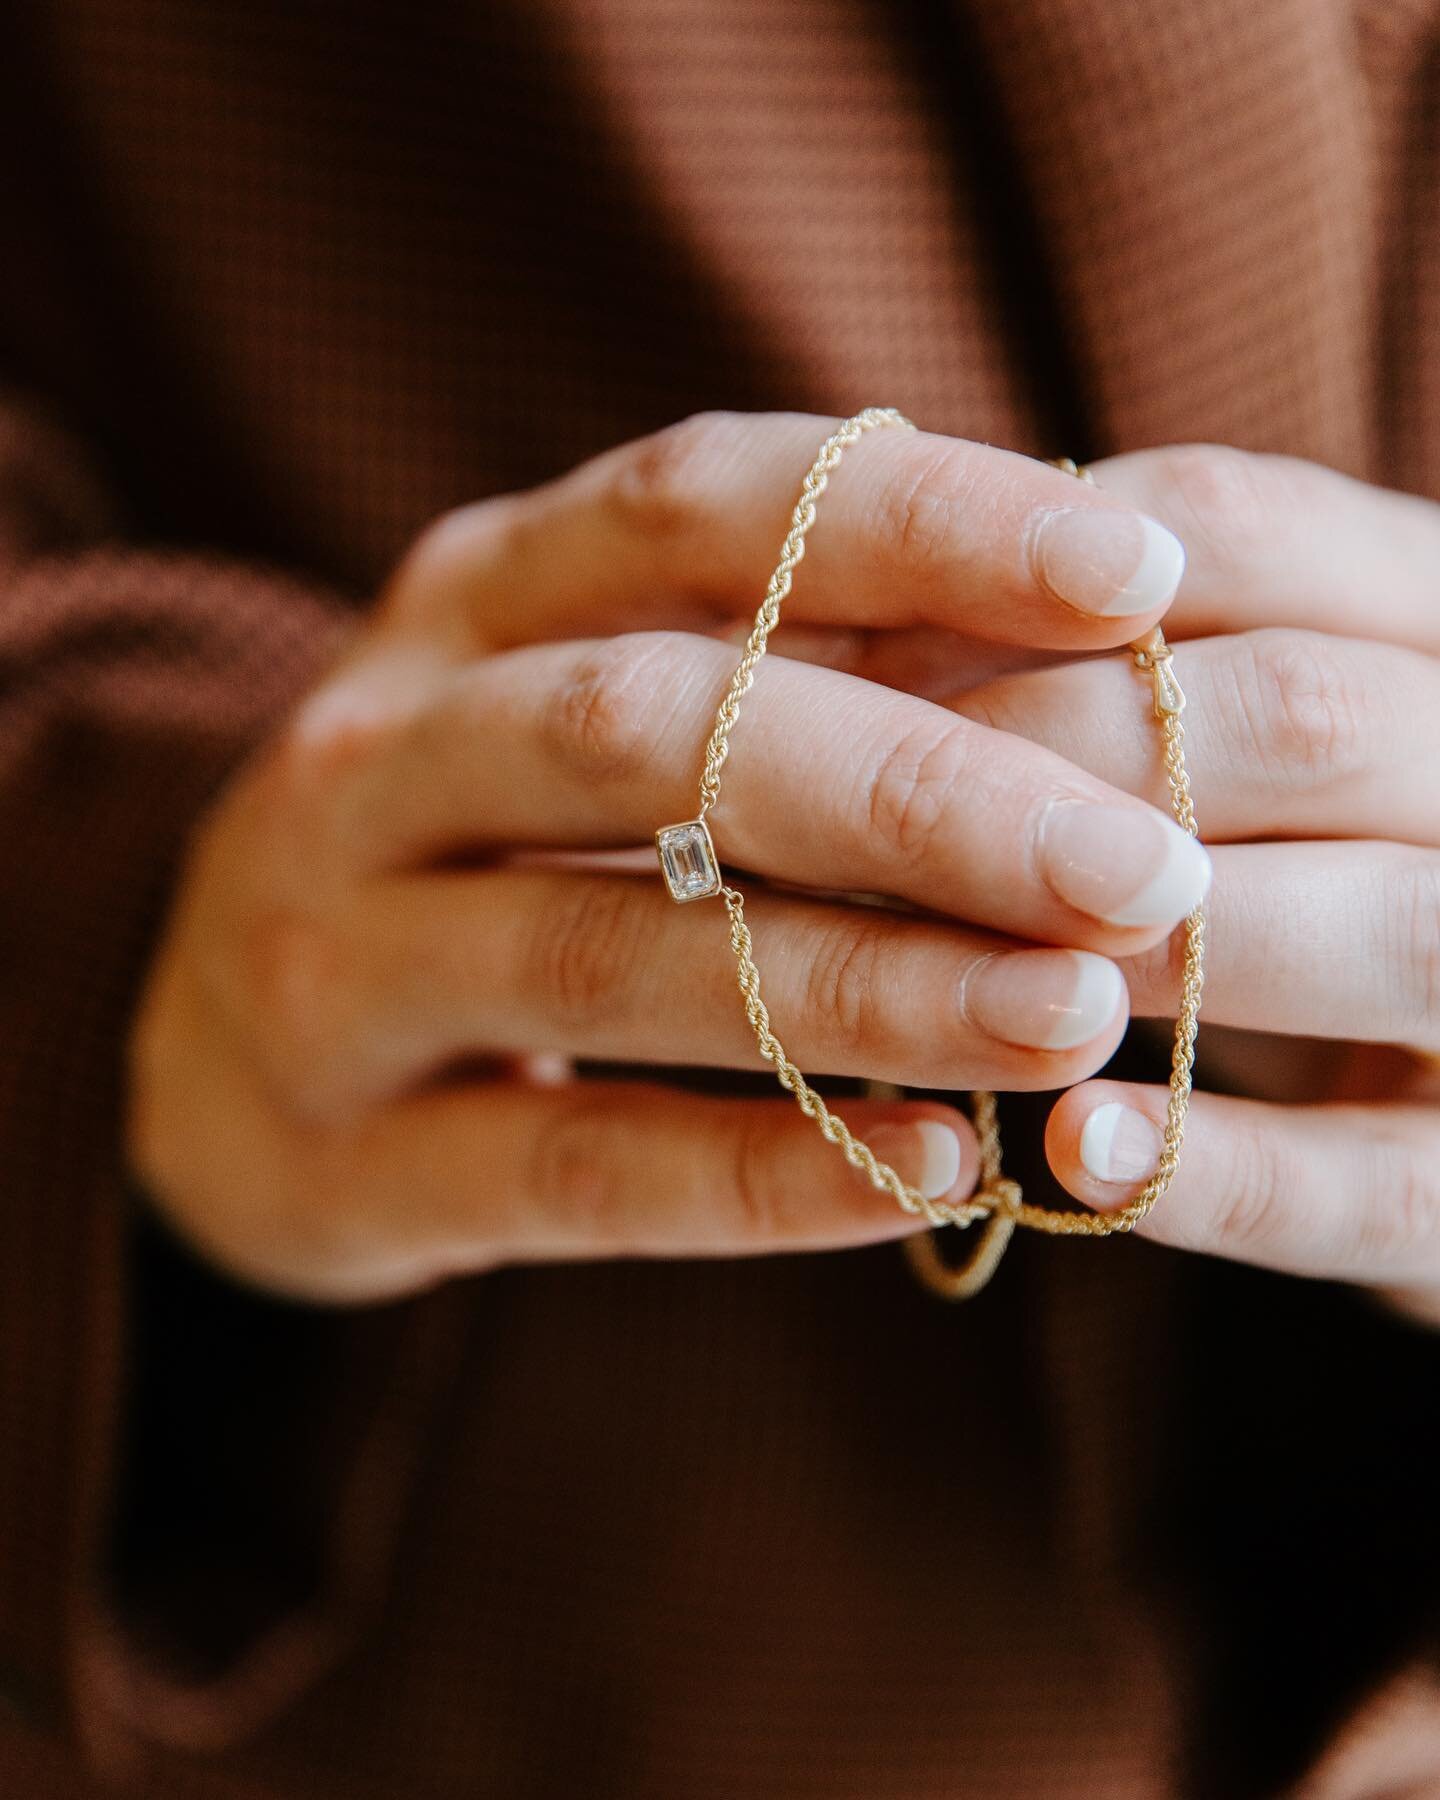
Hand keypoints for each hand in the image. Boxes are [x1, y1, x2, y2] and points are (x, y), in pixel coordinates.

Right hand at [125, 413, 1210, 1300]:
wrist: (206, 1044)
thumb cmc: (473, 842)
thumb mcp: (576, 701)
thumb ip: (771, 657)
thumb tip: (1079, 640)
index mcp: (464, 601)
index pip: (693, 507)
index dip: (917, 525)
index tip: (1135, 577)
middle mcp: (376, 753)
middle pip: (645, 729)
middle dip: (912, 793)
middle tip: (1138, 868)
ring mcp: (330, 960)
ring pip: (606, 950)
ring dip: (859, 987)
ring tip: (1069, 1021)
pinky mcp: (336, 1159)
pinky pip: (565, 1169)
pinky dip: (757, 1173)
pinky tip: (932, 1176)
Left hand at [934, 444, 1439, 1322]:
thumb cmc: (1306, 857)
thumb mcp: (1241, 736)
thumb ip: (1119, 669)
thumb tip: (865, 640)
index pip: (1240, 530)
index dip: (1016, 586)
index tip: (844, 655)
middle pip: (1305, 711)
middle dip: (1062, 758)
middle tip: (857, 820)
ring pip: (1392, 930)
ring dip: (1156, 948)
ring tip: (962, 975)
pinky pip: (1385, 1183)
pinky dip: (1220, 1169)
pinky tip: (1069, 1150)